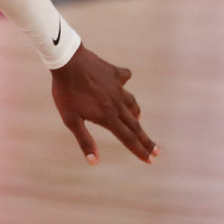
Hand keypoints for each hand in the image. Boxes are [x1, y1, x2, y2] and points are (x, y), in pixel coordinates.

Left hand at [50, 45, 157, 164]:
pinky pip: (125, 79)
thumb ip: (84, 140)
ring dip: (135, 114)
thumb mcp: (70, 120)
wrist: (67, 61)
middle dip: (146, 140)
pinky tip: (122, 84)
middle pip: (135, 126)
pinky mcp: (115, 73)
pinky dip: (125, 84)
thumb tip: (94, 162)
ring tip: (136, 119)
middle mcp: (117, 104)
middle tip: (157, 151)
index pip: (127, 138)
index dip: (139, 150)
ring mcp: (117, 88)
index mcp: (107, 117)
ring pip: (132, 104)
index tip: (151, 160)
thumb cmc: (65, 92)